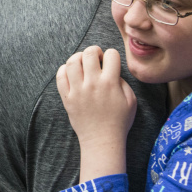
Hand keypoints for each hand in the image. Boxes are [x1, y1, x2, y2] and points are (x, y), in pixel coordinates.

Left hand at [56, 46, 136, 180]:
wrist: (102, 140)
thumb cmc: (119, 121)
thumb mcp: (131, 100)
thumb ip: (122, 82)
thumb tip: (112, 70)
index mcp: (110, 83)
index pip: (111, 55)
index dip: (112, 55)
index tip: (110, 62)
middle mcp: (92, 84)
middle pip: (89, 53)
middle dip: (94, 51)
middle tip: (96, 58)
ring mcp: (78, 90)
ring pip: (72, 62)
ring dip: (78, 57)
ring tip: (83, 63)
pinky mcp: (67, 98)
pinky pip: (60, 76)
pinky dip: (64, 69)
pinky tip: (71, 73)